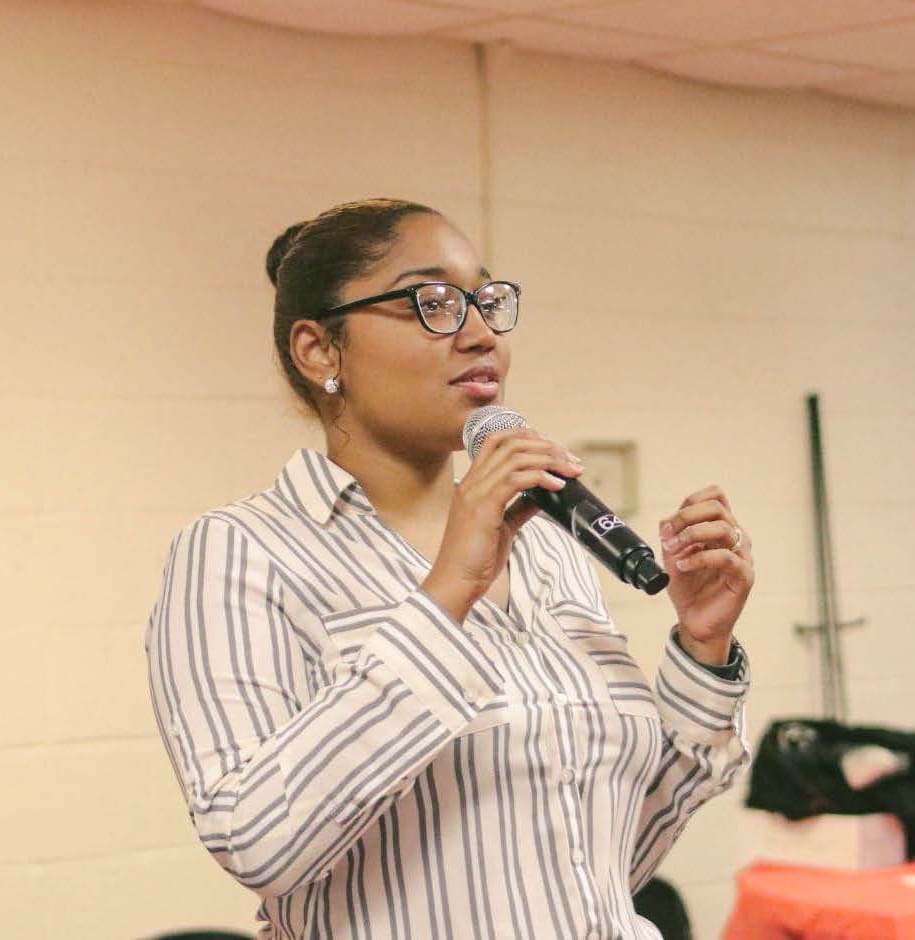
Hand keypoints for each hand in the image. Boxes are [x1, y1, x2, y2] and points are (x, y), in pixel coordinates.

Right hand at [422, 429, 583, 622]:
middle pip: (511, 443)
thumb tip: (544, 495)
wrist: (456, 583)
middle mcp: (473, 482)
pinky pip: (515, 479)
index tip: (555, 450)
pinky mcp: (483, 507)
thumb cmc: (476, 559)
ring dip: (550, 459)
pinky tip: (557, 486)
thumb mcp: (503, 527)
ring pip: (516, 457)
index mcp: (474, 483)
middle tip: (572, 461)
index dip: (529, 438)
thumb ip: (520, 506)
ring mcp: (476, 492)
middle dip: (547, 447)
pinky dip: (541, 477)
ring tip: (571, 471)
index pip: (498, 441)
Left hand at [658, 485, 754, 663]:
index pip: (715, 496)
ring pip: (724, 528)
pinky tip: (683, 566)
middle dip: (686, 517)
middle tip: (667, 535)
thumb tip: (667, 520)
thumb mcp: (673, 554)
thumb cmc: (689, 588)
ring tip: (674, 550)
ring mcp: (742, 556)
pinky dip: (700, 558)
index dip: (690, 503)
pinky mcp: (744, 576)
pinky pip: (726, 558)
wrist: (695, 621)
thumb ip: (671, 534)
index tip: (668, 525)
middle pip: (717, 507)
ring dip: (691, 535)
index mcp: (721, 528)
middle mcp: (735, 538)